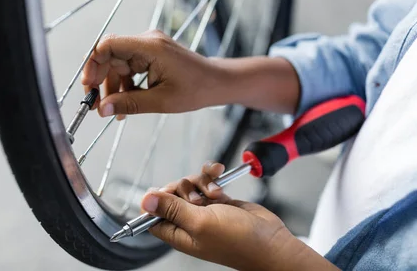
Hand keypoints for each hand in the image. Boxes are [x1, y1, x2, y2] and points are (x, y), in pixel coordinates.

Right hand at [81, 30, 217, 117]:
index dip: (93, 64)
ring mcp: (148, 47)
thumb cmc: (196, 89)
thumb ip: (129, 104)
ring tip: (111, 110)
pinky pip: (127, 67)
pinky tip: (123, 104)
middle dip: (99, 80)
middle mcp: (146, 42)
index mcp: (150, 47)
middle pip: (109, 55)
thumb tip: (102, 109)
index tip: (89, 86)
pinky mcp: (149, 55)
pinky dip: (122, 85)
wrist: (216, 83)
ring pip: (116, 64)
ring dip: (110, 86)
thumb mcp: (161, 101)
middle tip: (95, 104)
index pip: (109, 45)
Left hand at [141, 162, 338, 270]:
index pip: (153, 214)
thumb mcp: (200, 222)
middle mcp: (188, 221)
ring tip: (216, 194)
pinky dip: (212, 177)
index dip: (157, 199)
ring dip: (201, 182)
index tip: (168, 193)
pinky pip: (206, 181)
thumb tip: (145, 200)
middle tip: (197, 197)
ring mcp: (204, 210)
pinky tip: (220, 175)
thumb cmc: (239, 240)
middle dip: (183, 187)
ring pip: (190, 184)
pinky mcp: (218, 200)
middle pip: (171, 194)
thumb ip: (172, 209)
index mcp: (178, 233)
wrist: (271, 241)